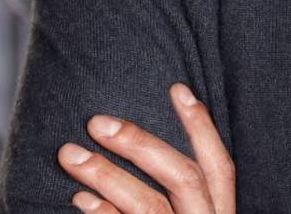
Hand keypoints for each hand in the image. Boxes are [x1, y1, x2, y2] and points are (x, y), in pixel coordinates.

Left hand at [57, 83, 235, 212]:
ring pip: (150, 204)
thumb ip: (179, 194)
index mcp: (218, 213)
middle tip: (98, 123)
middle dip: (141, 145)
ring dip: (107, 175)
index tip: (177, 89)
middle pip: (184, 177)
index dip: (201, 127)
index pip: (220, 166)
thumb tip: (143, 143)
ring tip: (70, 155)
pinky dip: (102, 213)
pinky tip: (79, 197)